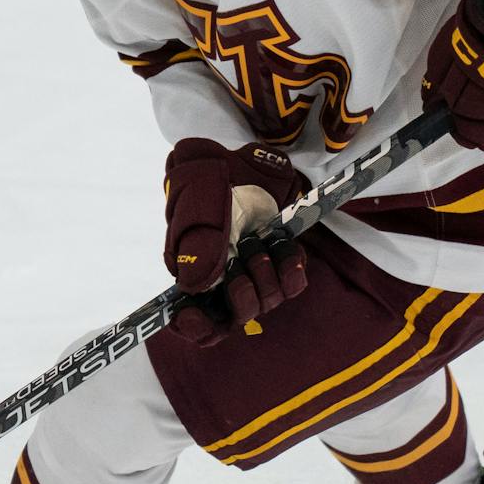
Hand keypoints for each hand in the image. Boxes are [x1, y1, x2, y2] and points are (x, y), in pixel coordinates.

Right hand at [162, 138, 309, 346]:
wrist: (245, 155)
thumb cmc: (209, 176)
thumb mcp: (196, 201)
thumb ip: (196, 241)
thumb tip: (192, 287)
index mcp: (191, 271)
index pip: (191, 321)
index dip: (194, 328)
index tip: (195, 316)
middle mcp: (220, 279)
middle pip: (232, 319)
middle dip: (241, 298)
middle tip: (242, 266)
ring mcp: (250, 271)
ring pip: (264, 304)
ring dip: (267, 278)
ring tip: (261, 244)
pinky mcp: (278, 261)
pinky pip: (291, 286)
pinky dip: (292, 272)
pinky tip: (287, 251)